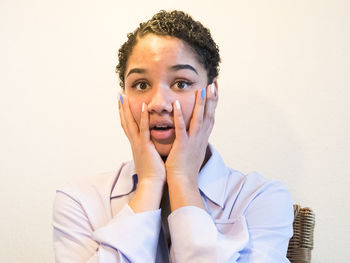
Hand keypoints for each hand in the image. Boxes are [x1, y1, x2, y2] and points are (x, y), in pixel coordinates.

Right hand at [119, 95, 164, 211]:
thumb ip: (148, 151)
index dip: (124, 115)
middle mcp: (134, 143)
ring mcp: (138, 144)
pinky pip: (143, 130)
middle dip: (121, 108)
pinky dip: (143, 118)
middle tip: (118, 95)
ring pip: (130, 123)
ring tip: (123, 96)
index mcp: (136, 145)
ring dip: (126, 109)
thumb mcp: (148, 159)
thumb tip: (149, 148)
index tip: (122, 104)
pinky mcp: (145, 147)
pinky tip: (143, 107)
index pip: (128, 127)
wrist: (151, 186)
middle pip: (125, 122)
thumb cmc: (153, 175)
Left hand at [165, 83, 217, 209]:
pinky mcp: (182, 145)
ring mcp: (193, 141)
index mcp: (202, 137)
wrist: (183, 182)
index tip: (215, 88)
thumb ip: (195, 137)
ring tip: (202, 88)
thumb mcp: (194, 149)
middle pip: (209, 114)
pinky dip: (180, 116)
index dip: (213, 102)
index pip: (210, 115)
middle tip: (214, 82)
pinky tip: (178, 105)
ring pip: (199, 118)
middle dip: (212, 98)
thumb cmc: (186, 166)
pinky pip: (181, 128)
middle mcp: (201, 137)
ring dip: (201, 103)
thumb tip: (197, 130)